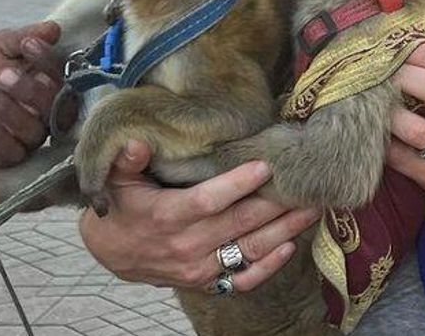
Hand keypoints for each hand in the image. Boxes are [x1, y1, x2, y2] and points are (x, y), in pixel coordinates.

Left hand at [0, 21, 63, 167]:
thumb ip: (22, 37)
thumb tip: (53, 28)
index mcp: (48, 85)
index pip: (62, 76)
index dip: (47, 60)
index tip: (27, 44)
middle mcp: (45, 114)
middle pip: (53, 108)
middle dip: (28, 90)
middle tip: (1, 74)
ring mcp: (27, 137)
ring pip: (32, 130)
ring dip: (6, 109)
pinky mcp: (6, 157)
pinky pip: (10, 151)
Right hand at [78, 140, 319, 290]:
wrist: (113, 253)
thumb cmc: (123, 207)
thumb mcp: (117, 181)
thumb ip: (127, 160)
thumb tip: (137, 142)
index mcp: (166, 216)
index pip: (208, 200)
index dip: (238, 184)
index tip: (265, 166)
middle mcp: (186, 245)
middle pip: (240, 223)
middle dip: (276, 203)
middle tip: (306, 184)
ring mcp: (199, 268)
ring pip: (249, 250)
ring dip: (284, 230)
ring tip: (312, 209)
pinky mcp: (207, 282)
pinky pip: (243, 280)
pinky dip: (269, 266)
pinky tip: (291, 245)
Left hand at [386, 44, 424, 222]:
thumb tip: (420, 38)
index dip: (424, 53)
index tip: (401, 48)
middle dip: (403, 77)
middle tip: (380, 73)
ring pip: (415, 129)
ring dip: (388, 113)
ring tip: (373, 103)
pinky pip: (401, 158)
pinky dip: (383, 142)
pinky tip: (376, 131)